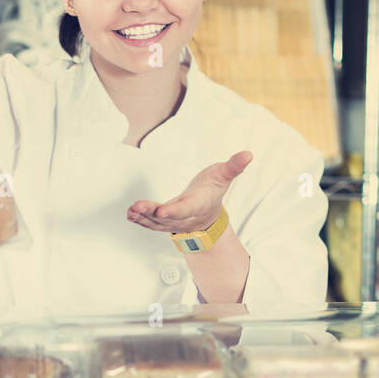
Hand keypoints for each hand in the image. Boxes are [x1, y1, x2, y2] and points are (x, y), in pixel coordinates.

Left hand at [127, 151, 252, 233]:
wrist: (207, 217)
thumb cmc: (212, 191)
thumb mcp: (223, 176)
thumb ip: (233, 167)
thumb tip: (248, 154)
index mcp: (197, 205)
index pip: (185, 209)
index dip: (174, 211)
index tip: (162, 210)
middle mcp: (183, 217)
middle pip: (166, 217)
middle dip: (151, 213)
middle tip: (137, 208)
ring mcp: (172, 222)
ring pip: (155, 222)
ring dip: (142, 217)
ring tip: (131, 211)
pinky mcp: (162, 223)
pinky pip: (150, 223)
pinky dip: (140, 220)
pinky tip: (129, 214)